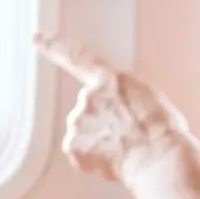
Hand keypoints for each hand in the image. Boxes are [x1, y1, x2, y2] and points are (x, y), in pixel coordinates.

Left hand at [38, 37, 198, 182]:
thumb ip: (123, 95)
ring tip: (125, 150)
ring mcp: (78, 121)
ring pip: (84, 132)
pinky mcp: (73, 145)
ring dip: (99, 140)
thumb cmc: (162, 131)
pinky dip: (93, 159)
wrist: (158, 158)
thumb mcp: (148, 97)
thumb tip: (120, 110)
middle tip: (127, 135)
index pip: (76, 56)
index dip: (53, 46)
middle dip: (102, 121)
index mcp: (110, 78)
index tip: (36, 37)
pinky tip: (114, 161)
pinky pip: (80, 152)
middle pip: (88, 108)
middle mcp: (88, 96)